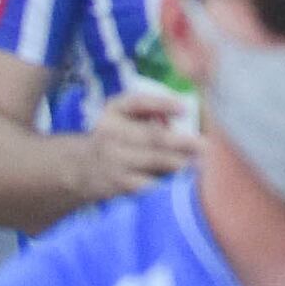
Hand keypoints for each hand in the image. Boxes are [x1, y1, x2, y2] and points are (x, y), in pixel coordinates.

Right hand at [80, 95, 201, 197]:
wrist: (79, 168)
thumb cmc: (115, 136)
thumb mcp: (123, 115)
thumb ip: (151, 110)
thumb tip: (186, 113)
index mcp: (114, 111)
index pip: (136, 102)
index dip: (162, 104)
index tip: (184, 108)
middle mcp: (110, 134)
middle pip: (152, 137)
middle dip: (182, 142)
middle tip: (205, 145)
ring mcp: (114, 161)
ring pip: (153, 161)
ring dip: (179, 161)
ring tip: (197, 162)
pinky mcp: (118, 184)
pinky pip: (149, 183)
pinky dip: (167, 180)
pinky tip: (180, 179)